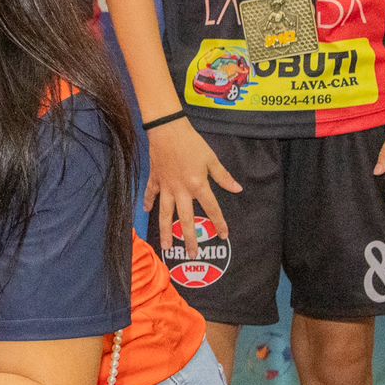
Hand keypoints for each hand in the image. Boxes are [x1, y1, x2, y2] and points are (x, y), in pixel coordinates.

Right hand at [145, 116, 242, 256]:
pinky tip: (147, 213)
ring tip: (166, 247)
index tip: (224, 235)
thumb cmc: (192, 142)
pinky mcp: (155, 180)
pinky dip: (149, 203)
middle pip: (185, 219)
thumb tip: (237, 189)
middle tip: (192, 254)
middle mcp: (181, 191)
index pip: (211, 208)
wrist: (167, 130)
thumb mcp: (211, 159)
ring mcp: (166, 187)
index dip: (219, 223)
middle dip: (189, 238)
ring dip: (166, 231)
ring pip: (165, 214)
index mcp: (198, 185)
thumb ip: (223, 177)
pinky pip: (152, 194)